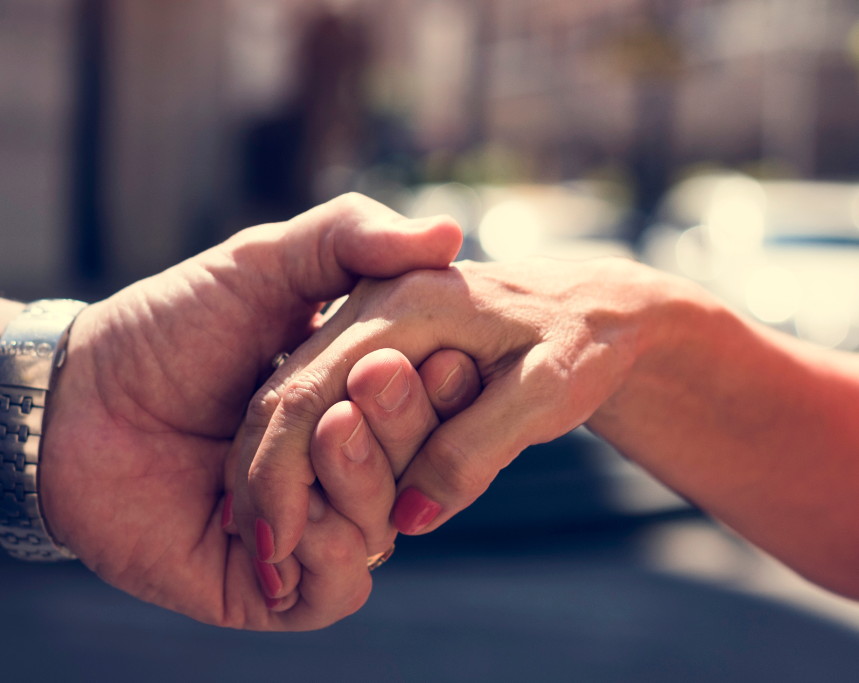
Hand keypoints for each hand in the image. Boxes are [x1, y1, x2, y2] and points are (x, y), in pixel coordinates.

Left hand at [38, 194, 462, 629]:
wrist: (73, 396)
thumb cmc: (168, 325)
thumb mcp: (262, 261)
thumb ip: (350, 237)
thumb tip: (451, 237)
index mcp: (356, 402)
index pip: (436, 410)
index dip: (444, 385)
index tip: (434, 348)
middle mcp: (341, 471)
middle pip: (418, 471)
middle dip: (403, 425)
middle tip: (372, 377)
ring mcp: (306, 530)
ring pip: (380, 532)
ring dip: (362, 479)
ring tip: (328, 426)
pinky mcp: (266, 589)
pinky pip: (334, 591)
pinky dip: (326, 551)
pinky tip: (290, 510)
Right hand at [233, 257, 678, 564]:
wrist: (600, 306)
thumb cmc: (584, 344)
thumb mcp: (548, 395)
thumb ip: (475, 451)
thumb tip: (407, 519)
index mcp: (406, 302)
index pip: (312, 393)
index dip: (282, 473)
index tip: (275, 546)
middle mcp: (372, 300)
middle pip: (283, 395)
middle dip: (259, 478)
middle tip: (259, 558)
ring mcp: (366, 315)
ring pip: (287, 395)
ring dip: (266, 468)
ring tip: (263, 545)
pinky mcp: (369, 338)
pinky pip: (314, 394)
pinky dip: (292, 451)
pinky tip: (292, 503)